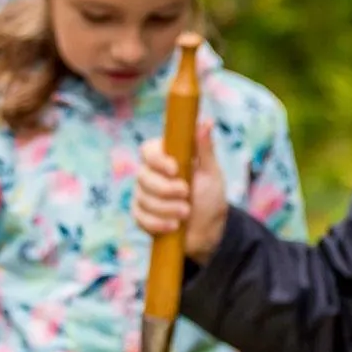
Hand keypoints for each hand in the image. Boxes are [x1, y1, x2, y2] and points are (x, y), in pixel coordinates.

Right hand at [131, 121, 228, 261]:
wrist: (209, 230)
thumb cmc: (210, 197)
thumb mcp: (211, 172)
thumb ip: (205, 149)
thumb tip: (206, 122)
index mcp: (164, 158)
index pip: (148, 150)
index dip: (158, 160)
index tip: (175, 169)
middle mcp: (149, 174)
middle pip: (143, 176)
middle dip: (166, 189)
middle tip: (186, 195)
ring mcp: (142, 195)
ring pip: (143, 199)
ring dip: (167, 208)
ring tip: (186, 212)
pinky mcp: (141, 216)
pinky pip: (141, 217)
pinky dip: (158, 223)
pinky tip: (174, 225)